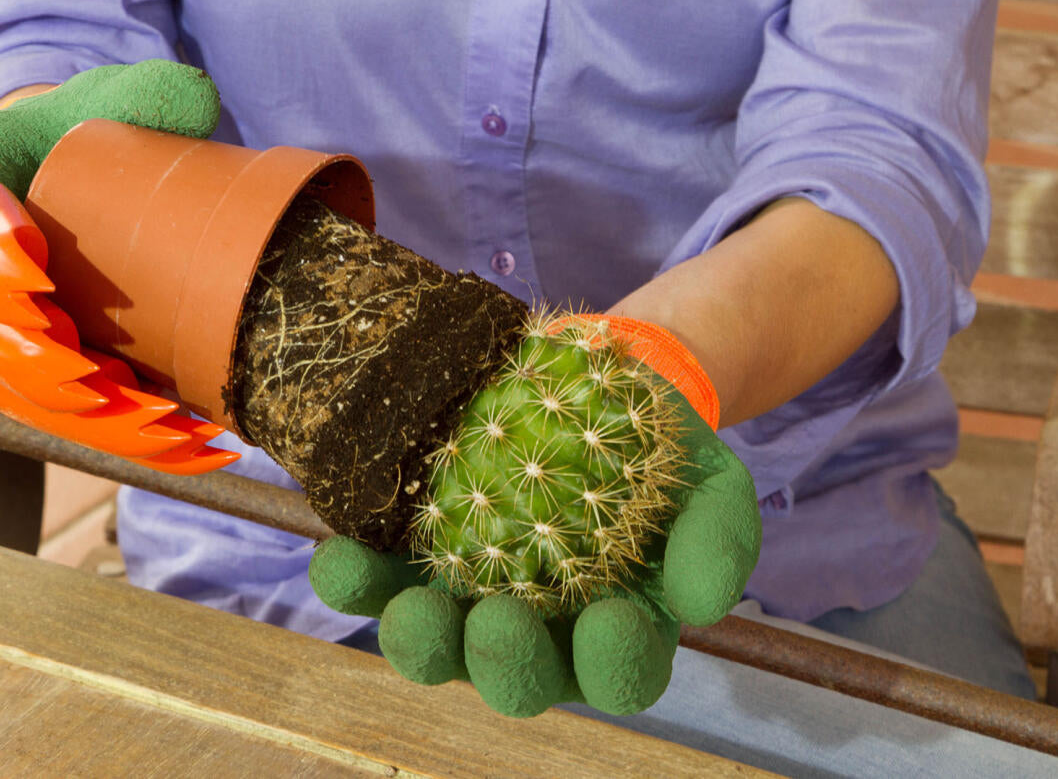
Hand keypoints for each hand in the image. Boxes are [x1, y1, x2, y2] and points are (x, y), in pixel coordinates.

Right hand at [0, 61, 237, 473]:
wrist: (74, 170)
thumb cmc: (92, 128)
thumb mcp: (118, 99)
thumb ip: (154, 95)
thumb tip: (198, 103)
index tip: (39, 275)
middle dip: (39, 360)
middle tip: (107, 377)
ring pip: (16, 388)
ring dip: (87, 418)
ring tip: (169, 425)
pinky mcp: (36, 366)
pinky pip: (57, 419)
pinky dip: (116, 441)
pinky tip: (187, 447)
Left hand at [310, 318, 759, 716]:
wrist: (596, 378)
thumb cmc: (660, 446)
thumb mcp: (710, 484)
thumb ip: (716, 544)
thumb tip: (699, 606)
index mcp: (615, 629)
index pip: (620, 672)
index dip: (613, 662)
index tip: (610, 621)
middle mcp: (538, 631)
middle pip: (518, 679)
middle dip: (504, 663)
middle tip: (498, 625)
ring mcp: (467, 596)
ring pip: (437, 646)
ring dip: (418, 638)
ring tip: (410, 610)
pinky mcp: (410, 556)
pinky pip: (373, 582)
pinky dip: (354, 579)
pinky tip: (341, 556)